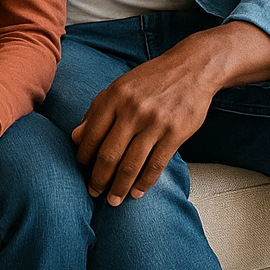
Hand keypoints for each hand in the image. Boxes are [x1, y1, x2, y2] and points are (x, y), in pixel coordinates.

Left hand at [72, 22, 269, 205]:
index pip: (92, 133)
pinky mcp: (175, 133)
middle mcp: (132, 110)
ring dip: (120, 187)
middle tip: (93, 192)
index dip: (84, 156)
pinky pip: (156, 165)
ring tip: (113, 200)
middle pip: (109, 154)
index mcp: (115, 96)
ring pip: (131, 164)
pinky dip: (144, 182)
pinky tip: (137, 193)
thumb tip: (76, 137)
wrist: (192, 69)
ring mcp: (155, 123)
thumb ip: (97, 109)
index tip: (81, 169)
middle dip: (98, 178)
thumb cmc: (152, 79)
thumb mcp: (120, 86)